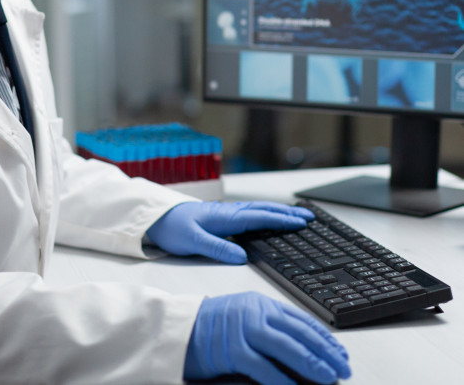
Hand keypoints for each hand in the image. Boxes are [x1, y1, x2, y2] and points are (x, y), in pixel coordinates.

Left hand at [146, 201, 313, 263]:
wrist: (157, 218)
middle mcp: (229, 213)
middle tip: (309, 216)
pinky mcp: (221, 218)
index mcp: (226, 218)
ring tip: (295, 215)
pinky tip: (267, 218)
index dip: (282, 220)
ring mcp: (226, 214)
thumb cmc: (174, 229)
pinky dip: (265, 214)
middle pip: (264, 211)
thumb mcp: (193, 243)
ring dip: (278, 212)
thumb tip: (242, 257)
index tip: (302, 222)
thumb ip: (218, 249)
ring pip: (258, 210)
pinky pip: (250, 213)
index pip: (260, 218)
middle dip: (287, 213)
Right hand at [184, 292, 350, 384]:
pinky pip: (264, 367)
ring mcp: (244, 329)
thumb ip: (270, 328)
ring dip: (311, 364)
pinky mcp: (232, 349)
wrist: (179, 328)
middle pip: (299, 332)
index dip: (324, 337)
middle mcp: (255, 312)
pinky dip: (282, 380)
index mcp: (261, 303)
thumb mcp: (244, 318)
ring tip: (329, 378)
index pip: (301, 319)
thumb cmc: (211, 326)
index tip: (339, 353)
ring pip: (287, 347)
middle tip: (343, 368)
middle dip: (325, 352)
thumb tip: (303, 351)